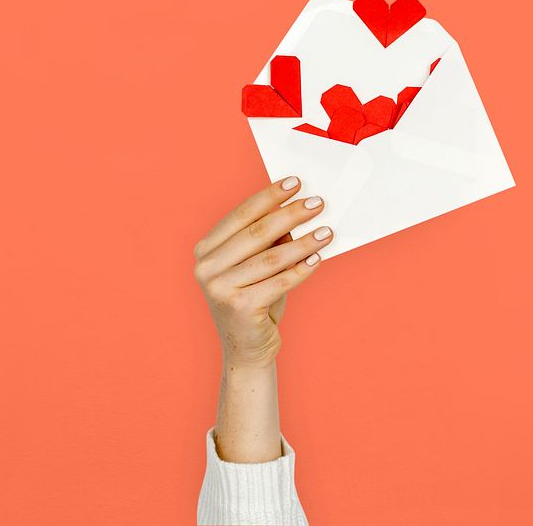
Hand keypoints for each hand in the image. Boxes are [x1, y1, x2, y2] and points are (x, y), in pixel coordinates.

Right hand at [193, 176, 332, 369]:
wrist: (247, 349)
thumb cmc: (256, 300)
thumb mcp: (258, 266)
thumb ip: (270, 240)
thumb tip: (299, 209)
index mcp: (206, 250)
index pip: (241, 214)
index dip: (269, 196)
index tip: (295, 182)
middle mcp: (206, 267)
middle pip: (256, 232)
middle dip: (291, 214)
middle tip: (318, 202)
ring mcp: (219, 288)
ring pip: (271, 257)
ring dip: (303, 242)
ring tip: (327, 231)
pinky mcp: (239, 307)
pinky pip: (279, 282)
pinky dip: (302, 269)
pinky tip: (318, 257)